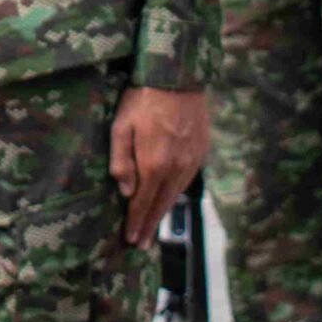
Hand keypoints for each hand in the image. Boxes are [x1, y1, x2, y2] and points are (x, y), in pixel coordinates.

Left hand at [109, 85, 208, 246]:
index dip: (136, 223)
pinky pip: (187, 180)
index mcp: (154, 164)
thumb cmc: (142, 99)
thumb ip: (121, 161)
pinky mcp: (201, 152)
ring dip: (164, 212)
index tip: (131, 240)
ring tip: (155, 226)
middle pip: (162, 204)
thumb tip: (125, 191)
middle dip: (150, 225)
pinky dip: (177, 194)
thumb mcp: (121, 126)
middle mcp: (175, 169)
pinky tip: (171, 198)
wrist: (177, 77)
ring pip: (176, 194)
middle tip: (143, 244)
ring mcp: (191, 161)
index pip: (143, 202)